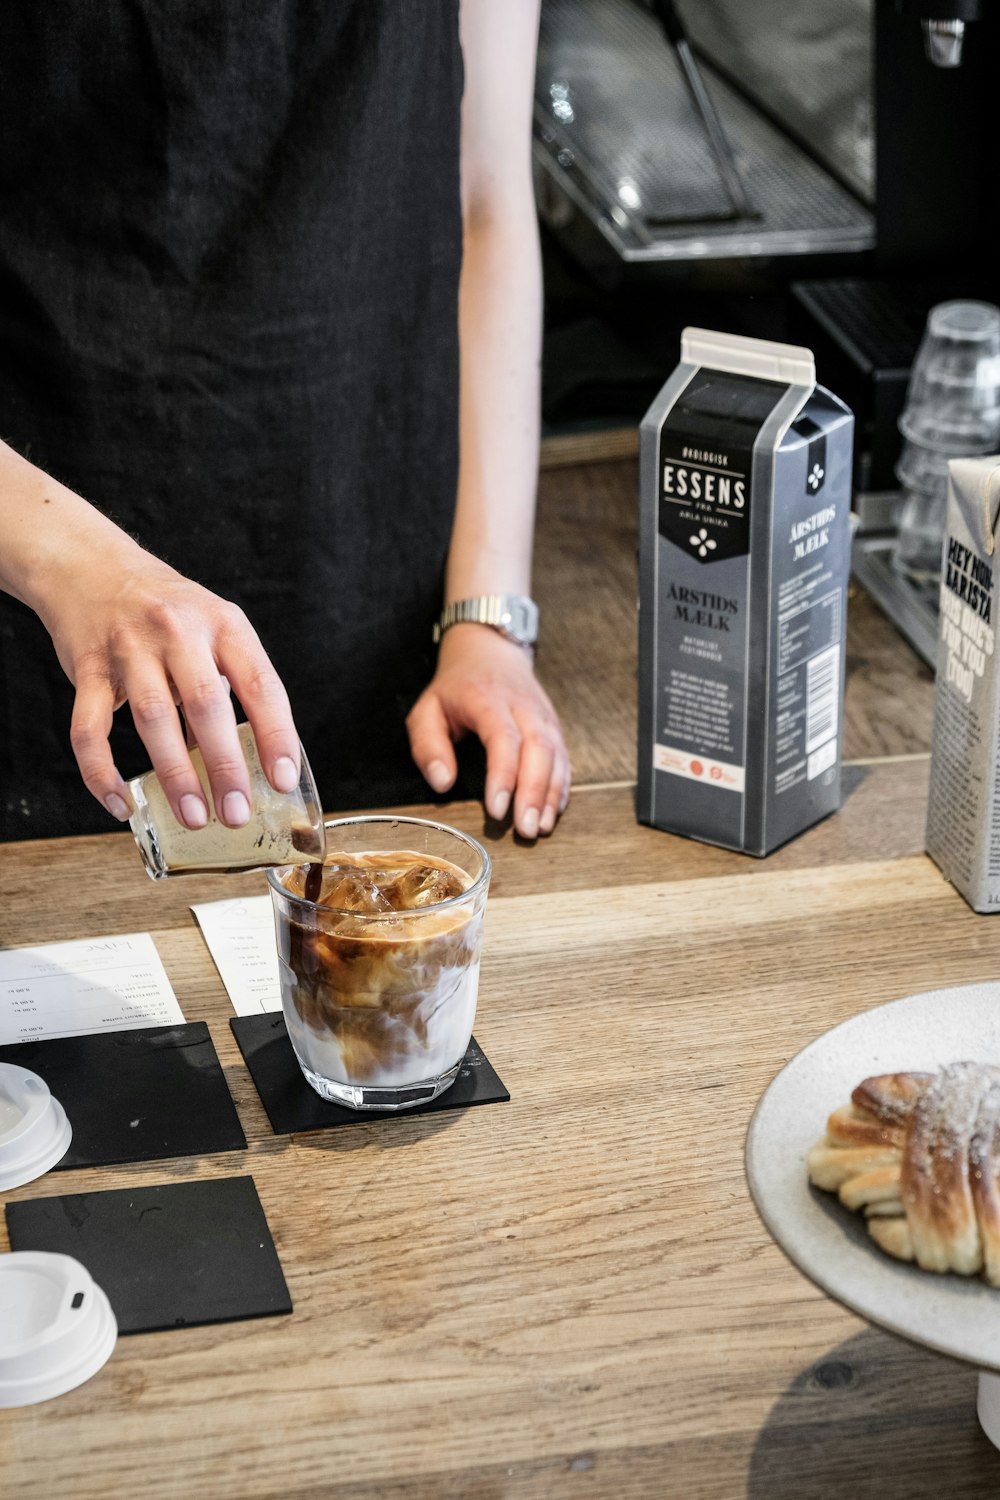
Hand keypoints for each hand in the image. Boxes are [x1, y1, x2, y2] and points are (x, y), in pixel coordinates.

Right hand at [37, 540, 300, 830]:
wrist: (91, 568)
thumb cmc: (167, 612)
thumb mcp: (213, 628)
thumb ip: (232, 683)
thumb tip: (254, 760)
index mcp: (224, 625)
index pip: (261, 685)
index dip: (277, 736)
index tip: (284, 780)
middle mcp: (179, 632)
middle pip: (207, 704)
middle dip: (226, 766)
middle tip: (238, 813)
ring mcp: (130, 648)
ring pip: (153, 718)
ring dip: (175, 774)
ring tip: (194, 816)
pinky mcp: (87, 667)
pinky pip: (90, 729)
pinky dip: (102, 772)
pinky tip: (121, 804)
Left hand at [406, 623, 570, 837]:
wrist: (490, 650)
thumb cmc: (456, 686)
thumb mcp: (427, 708)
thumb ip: (428, 745)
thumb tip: (442, 783)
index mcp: (488, 699)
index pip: (503, 738)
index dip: (503, 775)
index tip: (497, 809)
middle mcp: (523, 706)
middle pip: (538, 748)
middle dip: (533, 792)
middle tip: (525, 830)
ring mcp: (543, 715)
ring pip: (556, 755)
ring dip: (550, 795)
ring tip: (540, 828)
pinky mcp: (553, 726)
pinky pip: (563, 758)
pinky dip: (561, 786)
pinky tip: (553, 811)